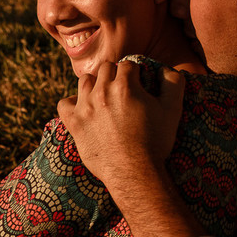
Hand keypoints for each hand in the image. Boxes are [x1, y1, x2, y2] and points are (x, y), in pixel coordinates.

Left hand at [56, 59, 184, 186]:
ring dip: (95, 85)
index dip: (135, 74)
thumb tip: (165, 69)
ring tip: (104, 98)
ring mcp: (85, 107)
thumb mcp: (173, 110)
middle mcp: (102, 92)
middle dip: (116, 76)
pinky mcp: (74, 123)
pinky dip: (71, 103)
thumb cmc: (156, 141)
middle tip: (123, 93)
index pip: (128, 65)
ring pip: (85, 81)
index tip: (138, 85)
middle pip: (106, 69)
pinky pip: (63, 104)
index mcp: (125, 85)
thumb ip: (173, 83)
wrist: (134, 172)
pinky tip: (83, 110)